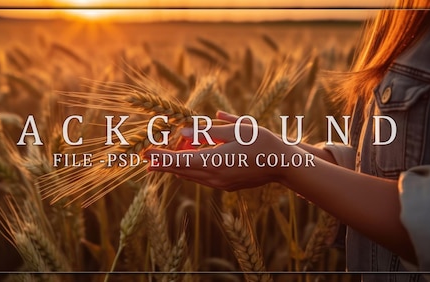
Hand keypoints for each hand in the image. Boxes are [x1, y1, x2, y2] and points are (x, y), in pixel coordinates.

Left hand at [143, 111, 299, 190]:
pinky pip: (201, 178)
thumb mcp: (237, 129)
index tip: (145, 153)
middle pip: (181, 170)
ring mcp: (220, 184)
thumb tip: (185, 132)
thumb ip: (210, 131)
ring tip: (160, 161)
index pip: (180, 160)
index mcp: (215, 162)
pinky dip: (190, 169)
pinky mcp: (226, 186)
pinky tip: (184, 164)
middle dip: (162, 163)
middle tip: (145, 158)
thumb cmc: (262, 142)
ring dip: (176, 167)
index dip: (161, 157)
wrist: (284, 165)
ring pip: (190, 175)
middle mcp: (214, 177)